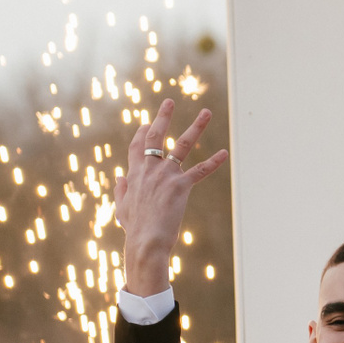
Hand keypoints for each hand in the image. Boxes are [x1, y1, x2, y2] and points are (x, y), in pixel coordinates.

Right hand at [116, 97, 227, 296]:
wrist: (145, 241)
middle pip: (155, 137)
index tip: (146, 123)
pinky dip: (214, 162)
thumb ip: (120, 191)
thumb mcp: (122, 208)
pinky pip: (200, 170)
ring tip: (206, 112)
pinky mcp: (181, 186)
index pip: (137, 147)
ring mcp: (166, 175)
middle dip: (162, 117)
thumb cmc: (135, 229)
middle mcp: (149, 169)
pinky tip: (225, 153)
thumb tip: (119, 177)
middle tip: (169, 101)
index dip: (141, 134)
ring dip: (196, 127)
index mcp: (135, 174)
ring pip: (182, 145)